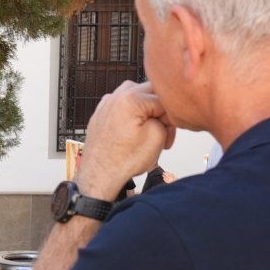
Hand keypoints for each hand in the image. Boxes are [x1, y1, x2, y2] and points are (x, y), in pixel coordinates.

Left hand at [75, 81, 174, 199]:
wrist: (99, 175)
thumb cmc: (122, 161)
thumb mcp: (157, 136)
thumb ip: (166, 117)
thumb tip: (163, 112)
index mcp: (131, 98)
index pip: (164, 99)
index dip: (171, 118)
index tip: (169, 133)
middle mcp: (116, 96)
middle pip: (150, 93)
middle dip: (159, 112)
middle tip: (163, 132)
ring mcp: (106, 104)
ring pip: (136, 97)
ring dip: (146, 111)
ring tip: (147, 132)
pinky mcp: (101, 113)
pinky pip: (122, 106)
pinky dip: (132, 115)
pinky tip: (133, 132)